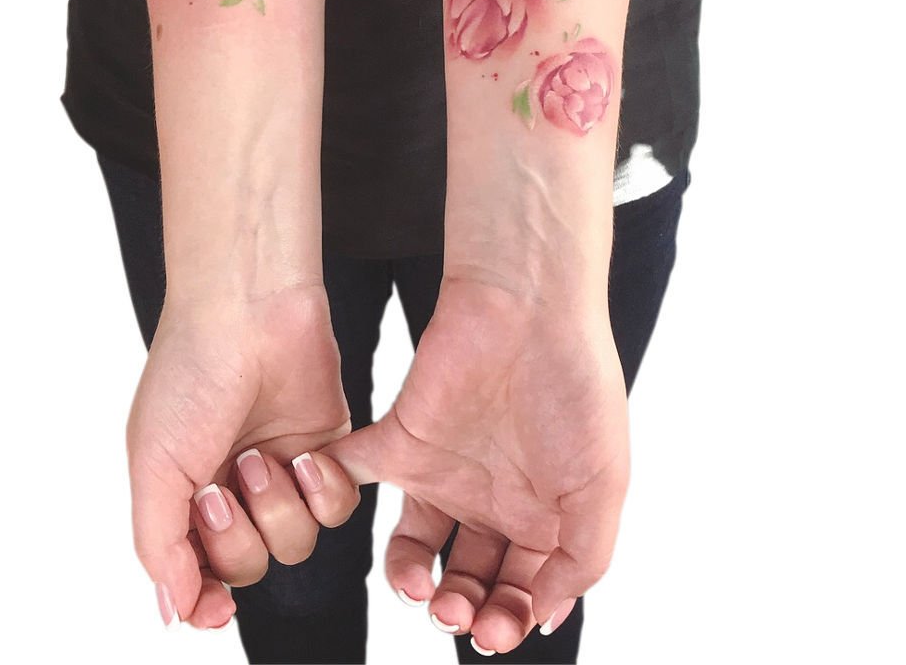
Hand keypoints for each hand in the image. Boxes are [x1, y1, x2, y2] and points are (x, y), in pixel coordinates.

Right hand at [127, 284, 358, 628]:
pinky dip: (322, 490)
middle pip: (250, 564)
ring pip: (297, 542)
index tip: (213, 608)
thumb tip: (175, 610)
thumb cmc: (191, 373)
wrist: (248, 310)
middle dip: (237, 538)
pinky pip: (336, 506)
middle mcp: (234, 485)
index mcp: (185, 492)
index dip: (207, 596)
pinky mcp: (326, 448)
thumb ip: (161, 544)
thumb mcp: (154, 464)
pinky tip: (304, 457)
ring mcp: (282, 468)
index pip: (200, 571)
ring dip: (278, 509)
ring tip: (261, 457)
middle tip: (220, 489)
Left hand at [325, 276, 628, 653]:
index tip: (497, 630)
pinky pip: (355, 471)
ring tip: (420, 587)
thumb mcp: (603, 484)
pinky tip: (350, 517)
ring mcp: (444, 469)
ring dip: (408, 581)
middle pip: (467, 576)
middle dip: (461, 609)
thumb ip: (581, 559)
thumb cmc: (575, 386)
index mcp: (542, 512)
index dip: (507, 620)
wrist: (529, 308)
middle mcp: (491, 497)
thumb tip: (545, 615)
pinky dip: (334, 491)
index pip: (519, 588)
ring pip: (413, 546)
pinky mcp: (401, 437)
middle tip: (456, 612)